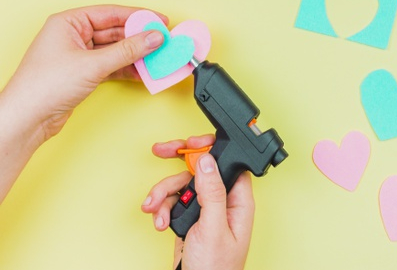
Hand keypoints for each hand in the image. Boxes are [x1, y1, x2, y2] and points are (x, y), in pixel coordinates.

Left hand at [0, 5, 165, 202]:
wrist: (28, 118)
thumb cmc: (45, 86)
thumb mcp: (93, 64)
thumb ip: (128, 50)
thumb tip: (152, 38)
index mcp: (69, 22)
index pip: (111, 13)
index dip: (138, 16)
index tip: (160, 21)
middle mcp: (73, 35)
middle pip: (115, 31)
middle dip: (139, 37)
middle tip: (162, 41)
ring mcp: (78, 54)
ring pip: (115, 49)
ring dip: (136, 54)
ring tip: (157, 57)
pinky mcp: (83, 72)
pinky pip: (112, 65)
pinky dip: (128, 68)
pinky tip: (143, 72)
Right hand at [142, 135, 254, 269]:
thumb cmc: (215, 269)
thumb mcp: (213, 228)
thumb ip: (212, 193)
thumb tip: (207, 161)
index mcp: (238, 200)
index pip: (227, 162)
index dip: (209, 148)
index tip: (189, 143)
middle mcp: (223, 202)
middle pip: (201, 169)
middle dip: (178, 162)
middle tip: (161, 150)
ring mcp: (205, 210)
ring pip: (182, 185)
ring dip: (164, 193)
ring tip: (154, 208)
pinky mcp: (189, 220)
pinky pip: (173, 202)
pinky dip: (162, 209)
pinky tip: (160, 222)